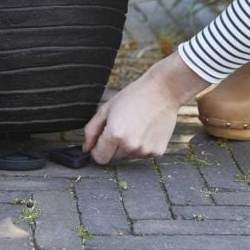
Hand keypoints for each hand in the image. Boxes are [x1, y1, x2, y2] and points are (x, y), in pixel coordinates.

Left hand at [83, 52, 209, 163]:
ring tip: (136, 125)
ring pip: (128, 157)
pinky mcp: (157, 152)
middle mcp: (130, 146)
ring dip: (128, 146)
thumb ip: (91, 130)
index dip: (97, 149)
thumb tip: (86, 148)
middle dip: (113, 146)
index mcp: (115, 135)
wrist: (163, 91)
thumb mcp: (107, 108)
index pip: (99, 158)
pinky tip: (146, 129)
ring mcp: (145, 151)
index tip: (101, 140)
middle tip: (122, 125)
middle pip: (113, 158)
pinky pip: (142, 155)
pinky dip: (142, 146)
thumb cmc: (134, 96)